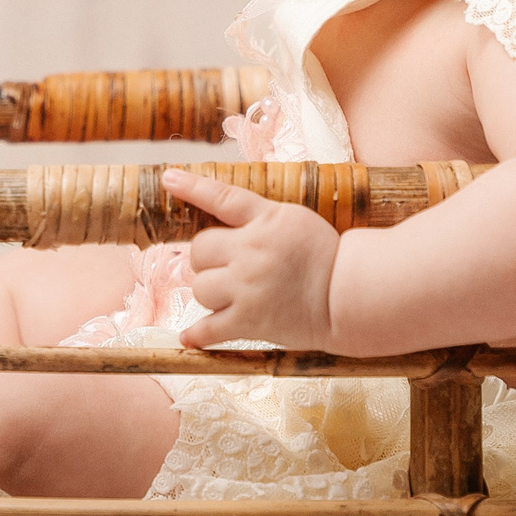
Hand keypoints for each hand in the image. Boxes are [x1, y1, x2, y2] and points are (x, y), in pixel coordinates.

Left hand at [162, 169, 342, 349]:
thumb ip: (255, 213)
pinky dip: (197, 334)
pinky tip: (189, 337)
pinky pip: (209, 329)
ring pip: (199, 288)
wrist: (346, 295)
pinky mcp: (249, 322)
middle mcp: (251, 255)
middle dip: (207, 257)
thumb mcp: (292, 218)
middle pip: (199, 251)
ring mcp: (247, 291)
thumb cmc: (322, 253)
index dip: (192, 187)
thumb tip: (219, 206)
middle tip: (228, 264)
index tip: (169, 179)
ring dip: (209, 290)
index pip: (222, 198)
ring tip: (232, 292)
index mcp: (264, 223)